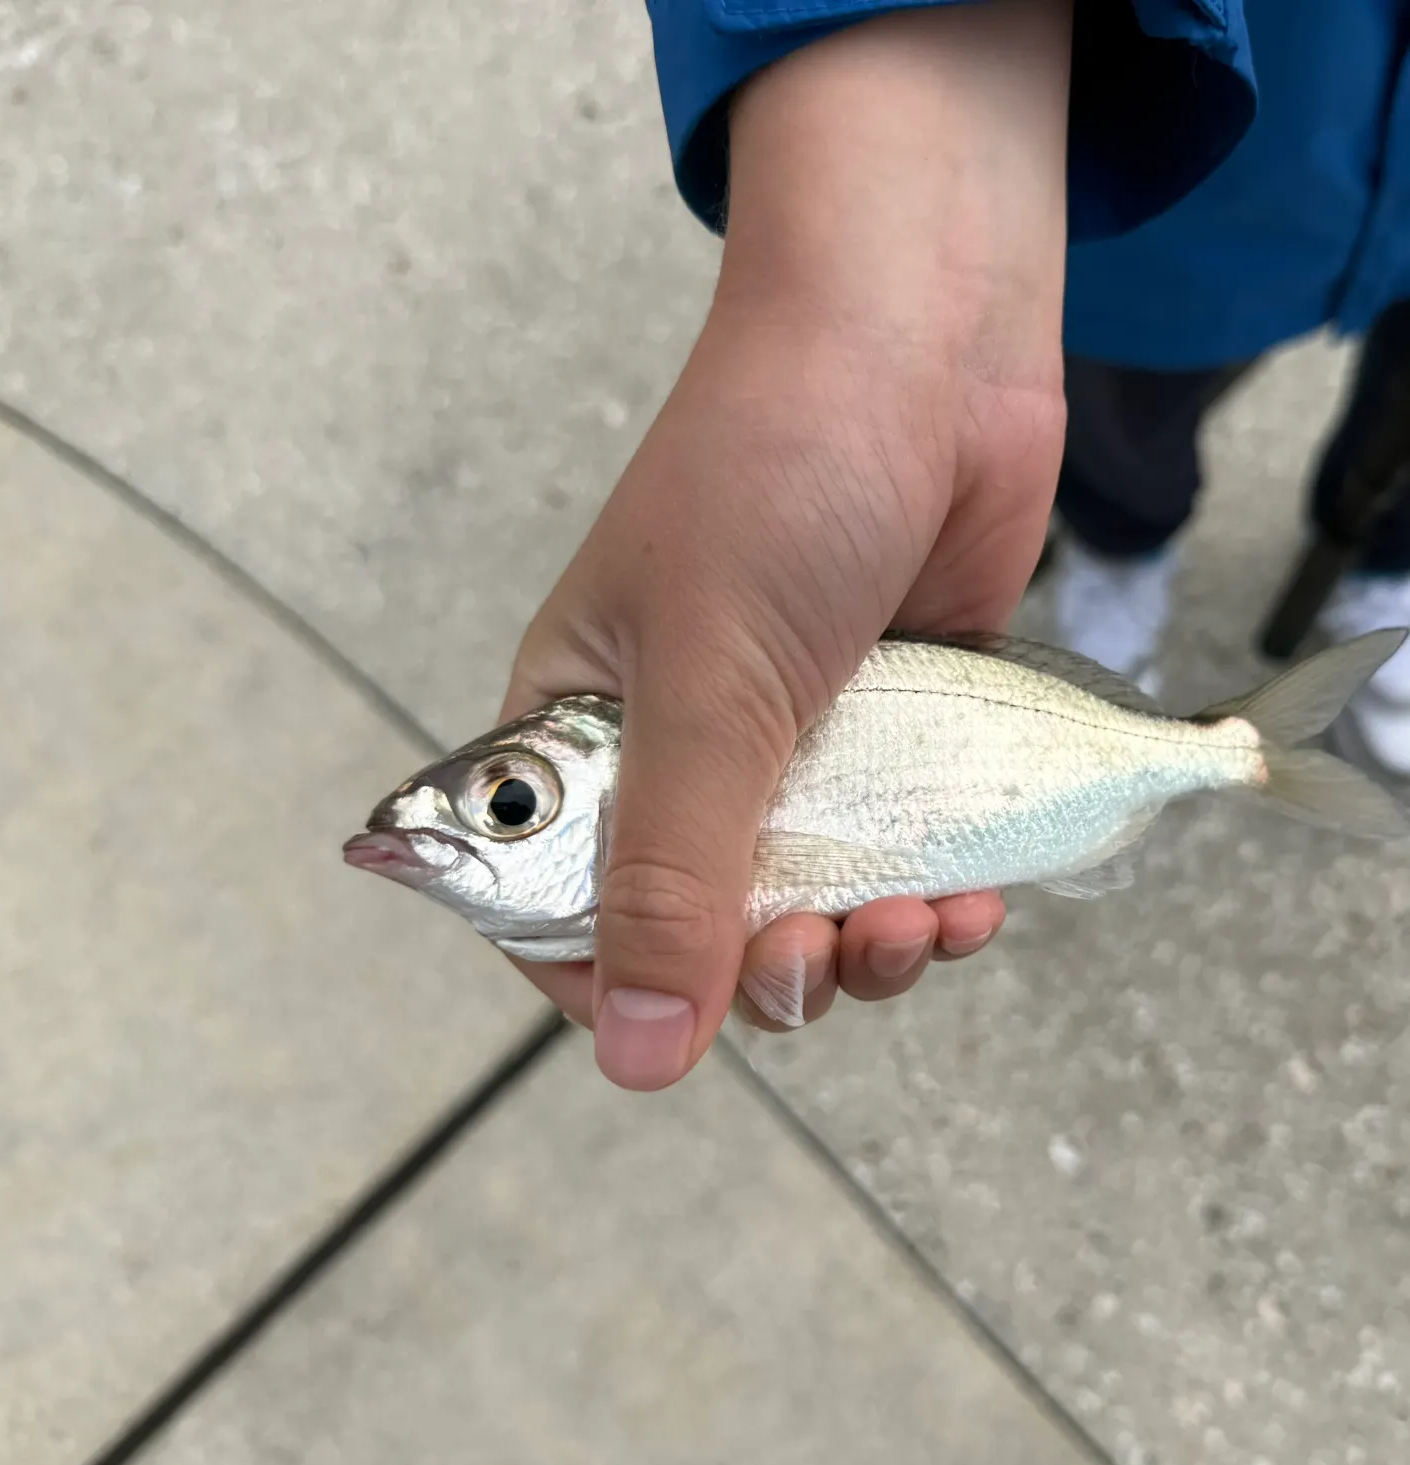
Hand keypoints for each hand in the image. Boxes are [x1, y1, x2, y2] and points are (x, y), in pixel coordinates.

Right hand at [500, 0, 1072, 1087]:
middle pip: (705, 933)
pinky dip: (934, 902)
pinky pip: (903, 862)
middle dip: (774, 972)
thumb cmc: (774, 480)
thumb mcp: (705, 691)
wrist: (922, 335)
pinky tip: (971, 900)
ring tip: (917, 925)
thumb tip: (637, 1059)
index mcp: (581, 739)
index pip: (564, 910)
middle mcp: (679, 755)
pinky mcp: (893, 737)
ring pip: (815, 912)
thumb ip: (668, 876)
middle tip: (826, 947)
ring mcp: (793, 748)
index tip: (697, 1011)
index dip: (618, 982)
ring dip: (866, 951)